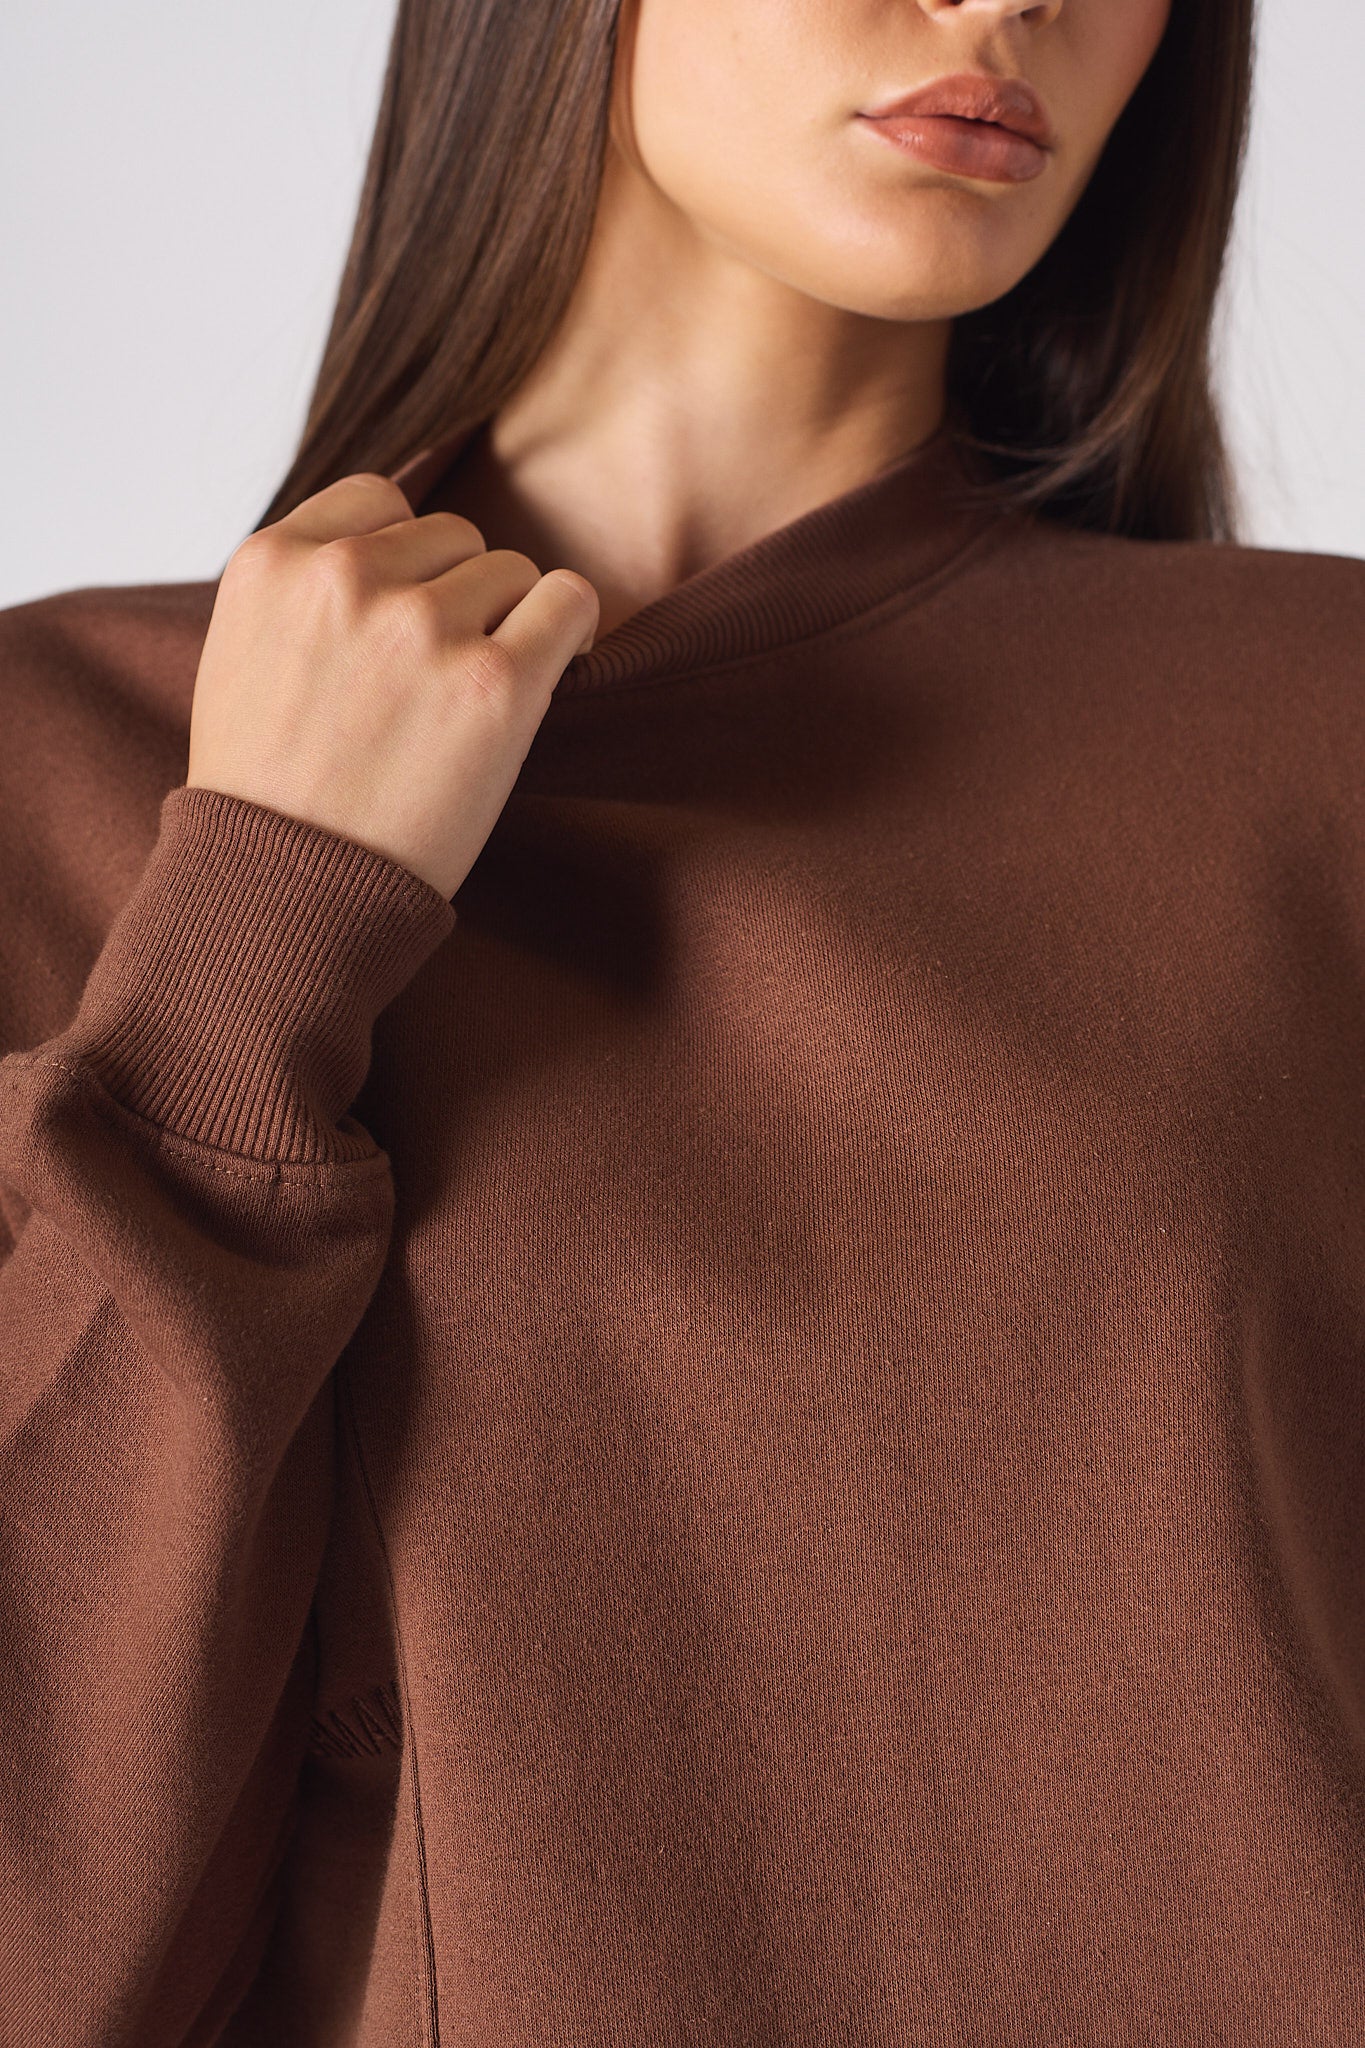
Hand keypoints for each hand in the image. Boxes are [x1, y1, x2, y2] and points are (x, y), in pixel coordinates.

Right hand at [186, 471, 598, 897]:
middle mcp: (345, 578)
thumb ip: (304, 588)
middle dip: (454, 596)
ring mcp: (422, 627)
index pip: (379, 500)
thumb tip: (393, 544)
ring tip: (463, 702)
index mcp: (272, 561)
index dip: (404, 558)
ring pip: (510, 571)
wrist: (286, 896)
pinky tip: (553, 667)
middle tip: (431, 683)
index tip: (401, 619)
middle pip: (452, 536)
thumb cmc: (268, 795)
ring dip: (505, 625)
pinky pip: (568, 604)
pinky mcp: (495, 683)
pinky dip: (569, 629)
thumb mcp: (242, 656)